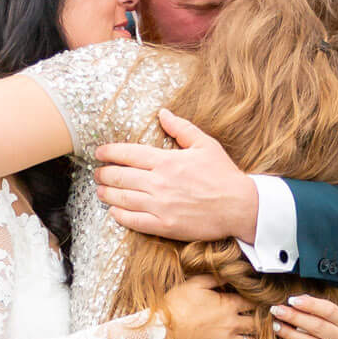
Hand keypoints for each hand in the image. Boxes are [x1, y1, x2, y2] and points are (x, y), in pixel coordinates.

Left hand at [95, 112, 259, 242]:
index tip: (100, 152)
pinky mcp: (164, 225)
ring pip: (122, 198)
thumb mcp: (205, 144)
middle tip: (98, 172)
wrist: (239, 207)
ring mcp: (160, 205)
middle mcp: (159, 183)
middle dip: (104, 173)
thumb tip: (162, 113)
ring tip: (100, 190)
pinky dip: (119, 215)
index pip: (128, 153)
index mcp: (167, 161)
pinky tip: (114, 210)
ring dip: (107, 193)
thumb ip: (181, 128)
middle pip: (120, 176)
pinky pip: (133, 221)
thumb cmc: (223, 175)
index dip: (109, 152)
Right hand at [160, 277, 260, 338]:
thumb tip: (230, 274)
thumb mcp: (194, 284)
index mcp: (228, 305)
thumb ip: (215, 278)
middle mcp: (232, 324)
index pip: (253, 303)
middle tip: (256, 321)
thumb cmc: (175, 306)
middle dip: (258, 321)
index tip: (255, 303)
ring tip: (250, 337)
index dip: (256, 302)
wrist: (161, 332)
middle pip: (257, 324)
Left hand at [272, 295, 337, 338]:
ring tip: (276, 326)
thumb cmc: (318, 334)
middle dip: (295, 317)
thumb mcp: (320, 320)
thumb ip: (310, 309)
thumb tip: (293, 300)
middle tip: (277, 311)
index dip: (310, 304)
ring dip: (290, 333)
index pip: (329, 310)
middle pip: (318, 326)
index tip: (291, 300)